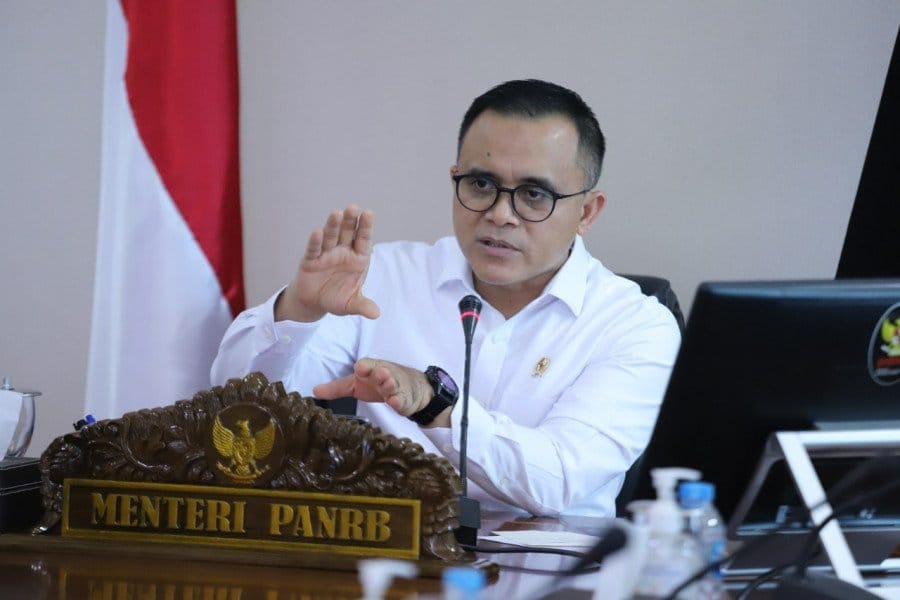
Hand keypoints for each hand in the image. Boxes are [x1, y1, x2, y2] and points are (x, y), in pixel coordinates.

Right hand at [275, 205, 379, 322]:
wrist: (314, 303)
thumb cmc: (336, 299)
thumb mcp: (350, 305)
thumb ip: (363, 306)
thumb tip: (376, 314)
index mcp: (357, 259)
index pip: (363, 240)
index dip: (366, 227)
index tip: (369, 213)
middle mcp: (343, 253)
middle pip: (347, 233)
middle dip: (350, 221)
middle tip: (353, 207)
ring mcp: (326, 254)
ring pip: (330, 237)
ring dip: (333, 225)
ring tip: (336, 213)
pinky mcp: (310, 260)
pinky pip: (314, 249)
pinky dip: (315, 241)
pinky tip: (317, 232)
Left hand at [313, 358, 442, 422]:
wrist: (408, 387)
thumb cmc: (377, 383)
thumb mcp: (355, 385)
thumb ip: (337, 388)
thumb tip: (314, 390)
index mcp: (370, 369)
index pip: (366, 365)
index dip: (364, 367)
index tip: (360, 368)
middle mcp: (383, 375)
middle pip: (382, 373)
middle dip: (381, 373)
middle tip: (380, 374)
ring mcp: (395, 387)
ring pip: (394, 385)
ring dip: (391, 385)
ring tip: (389, 386)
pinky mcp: (404, 399)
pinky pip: (402, 399)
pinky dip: (399, 401)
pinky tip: (395, 402)